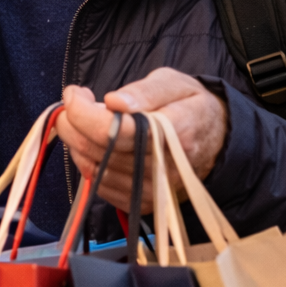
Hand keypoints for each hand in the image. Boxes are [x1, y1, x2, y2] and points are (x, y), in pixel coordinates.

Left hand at [55, 68, 227, 212]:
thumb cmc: (188, 105)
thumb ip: (144, 92)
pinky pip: (99, 185)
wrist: (213, 139)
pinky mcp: (142, 202)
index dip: (82, 112)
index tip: (74, 93)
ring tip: (84, 122)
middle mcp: (164, 168)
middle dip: (72, 123)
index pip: (114, 131)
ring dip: (77, 142)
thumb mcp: (173, 84)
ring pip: (93, 169)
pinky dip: (87, 162)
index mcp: (175, 134)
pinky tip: (95, 144)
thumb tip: (113, 102)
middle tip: (73, 103)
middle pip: (98, 150)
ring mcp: (153, 190)